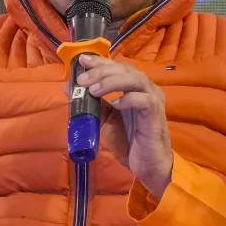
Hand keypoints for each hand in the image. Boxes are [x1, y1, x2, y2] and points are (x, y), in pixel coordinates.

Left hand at [76, 55, 173, 196]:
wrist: (148, 165)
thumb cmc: (130, 141)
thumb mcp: (106, 120)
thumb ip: (93, 103)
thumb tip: (70, 88)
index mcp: (134, 88)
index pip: (118, 67)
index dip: (100, 61)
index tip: (82, 60)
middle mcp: (146, 89)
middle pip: (125, 69)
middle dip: (102, 71)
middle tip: (83, 79)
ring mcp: (153, 100)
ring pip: (136, 80)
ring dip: (112, 81)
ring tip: (94, 90)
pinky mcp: (155, 114)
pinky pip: (145, 100)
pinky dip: (129, 99)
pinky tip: (115, 104)